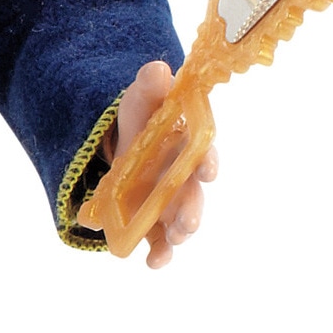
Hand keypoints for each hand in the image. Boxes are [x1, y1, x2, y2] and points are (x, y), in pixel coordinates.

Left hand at [104, 60, 220, 267]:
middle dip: (192, 209)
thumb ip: (150, 88)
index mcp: (188, 147)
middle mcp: (184, 178)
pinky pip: (159, 241)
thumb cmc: (143, 120)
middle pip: (193, 195)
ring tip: (176, 239)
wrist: (126, 143)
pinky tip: (153, 263)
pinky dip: (159, 254)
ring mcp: (171, 203)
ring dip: (180, 232)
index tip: (206, 170)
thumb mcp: (140, 100)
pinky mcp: (154, 222)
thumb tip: (158, 70)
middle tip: (188, 222)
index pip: (203, 154)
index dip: (206, 162)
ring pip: (181, 221)